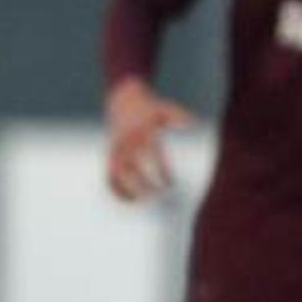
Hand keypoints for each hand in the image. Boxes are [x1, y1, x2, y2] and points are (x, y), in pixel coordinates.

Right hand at [104, 79, 193, 199]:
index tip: (170, 184)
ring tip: (141, 202)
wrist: (123, 100)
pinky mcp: (109, 154)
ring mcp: (116, 149)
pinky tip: (130, 200)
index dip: (162, 172)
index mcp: (142, 133)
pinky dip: (115, 189)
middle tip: (158, 195)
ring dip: (127, 190)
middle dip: (144, 185)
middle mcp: (127, 143)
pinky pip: (108, 176)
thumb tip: (193, 123)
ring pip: (116, 175)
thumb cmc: (149, 108)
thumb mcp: (164, 109)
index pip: (152, 156)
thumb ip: (178, 116)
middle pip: (132, 169)